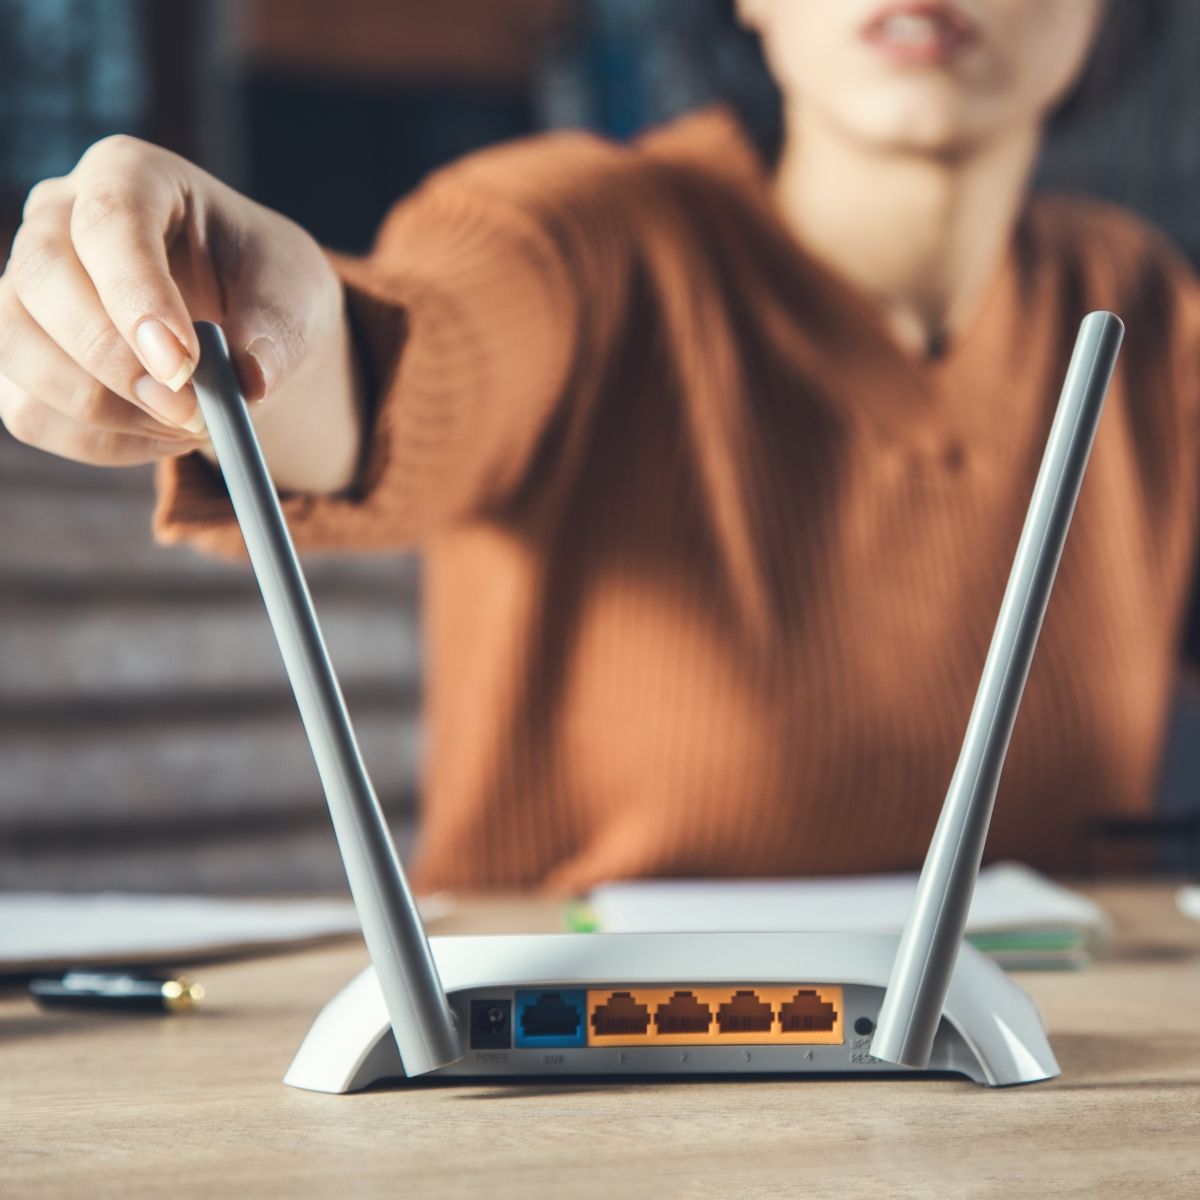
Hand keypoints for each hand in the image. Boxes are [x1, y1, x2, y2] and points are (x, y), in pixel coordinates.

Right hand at [0, 134, 346, 469]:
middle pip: (42, 279)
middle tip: (193, 413)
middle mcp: (57, 217)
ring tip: (191, 426)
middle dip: (115, 360)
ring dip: (104, 410)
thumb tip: (250, 381)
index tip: (184, 365)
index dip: (137, 295)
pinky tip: (163, 436)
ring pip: (17, 348)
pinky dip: (98, 442)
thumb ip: (276, 332)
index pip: (109, 220)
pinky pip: (31, 412)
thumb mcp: (296, 295)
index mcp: (131, 174)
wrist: (245, 322)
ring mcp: (28, 287)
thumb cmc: (267, 287)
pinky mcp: (23, 356)